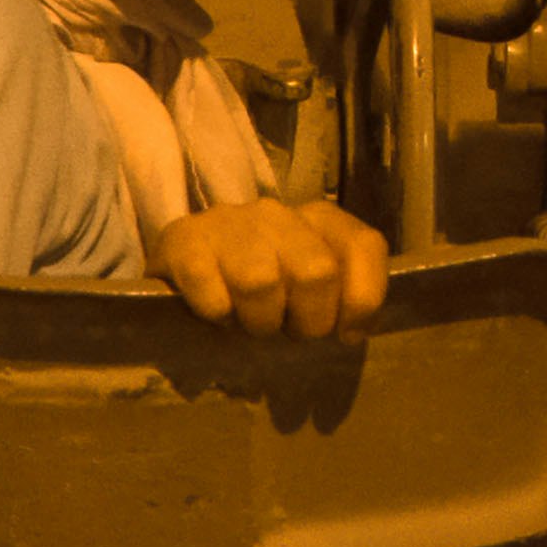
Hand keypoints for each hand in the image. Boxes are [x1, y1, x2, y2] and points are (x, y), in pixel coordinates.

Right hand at [152, 194, 396, 336]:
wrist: (181, 267)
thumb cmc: (257, 288)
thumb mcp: (306, 287)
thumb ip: (340, 296)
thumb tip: (353, 331)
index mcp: (317, 219)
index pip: (364, 245)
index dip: (363, 299)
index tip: (344, 333)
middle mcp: (276, 213)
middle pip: (316, 272)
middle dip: (308, 320)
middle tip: (288, 331)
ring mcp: (228, 223)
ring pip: (262, 282)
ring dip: (259, 321)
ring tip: (248, 323)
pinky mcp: (184, 243)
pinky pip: (213, 294)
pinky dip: (218, 315)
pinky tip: (215, 314)